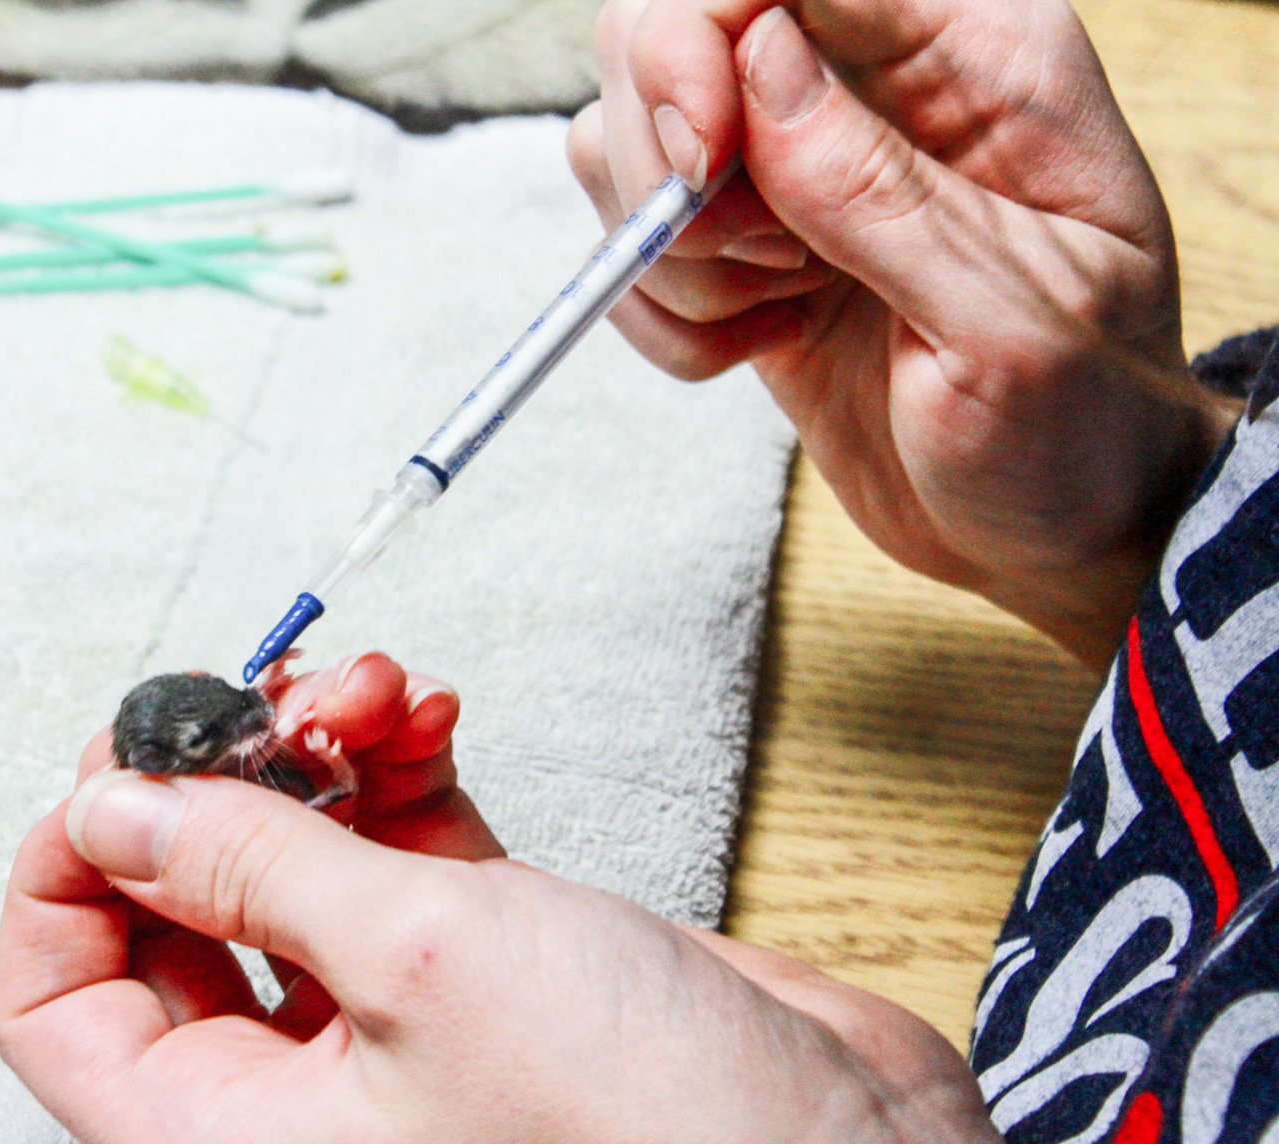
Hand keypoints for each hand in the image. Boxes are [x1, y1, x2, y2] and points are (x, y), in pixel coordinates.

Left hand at [0, 670, 1094, 1143]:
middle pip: (173, 918)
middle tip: (254, 703)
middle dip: (211, 784)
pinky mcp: (484, 987)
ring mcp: (391, 1045)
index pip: (55, 1005)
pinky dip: (398, 780)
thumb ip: (248, 861)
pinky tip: (424, 718)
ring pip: (290, 873)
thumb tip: (118, 803)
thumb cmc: (650, 1137)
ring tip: (367, 689)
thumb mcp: (415, 955)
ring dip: (315, 759)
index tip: (123, 757)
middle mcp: (294, 1108)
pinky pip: (394, 862)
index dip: (64, 866)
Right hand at [568, 0, 1232, 665]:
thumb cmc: (1078, 428)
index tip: (705, 152)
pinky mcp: (741, 250)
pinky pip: (629, 243)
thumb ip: (881, 191)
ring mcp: (794, 168)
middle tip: (743, 259)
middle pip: (669, 24)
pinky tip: (753, 349)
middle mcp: (871, 85)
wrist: (1057, 531)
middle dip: (665, 150)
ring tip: (770, 312)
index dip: (703, 32)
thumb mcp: (1008, 323)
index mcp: (973, 54)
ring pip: (627, 135)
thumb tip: (757, 62)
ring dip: (666, 248)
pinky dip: (662, 314)